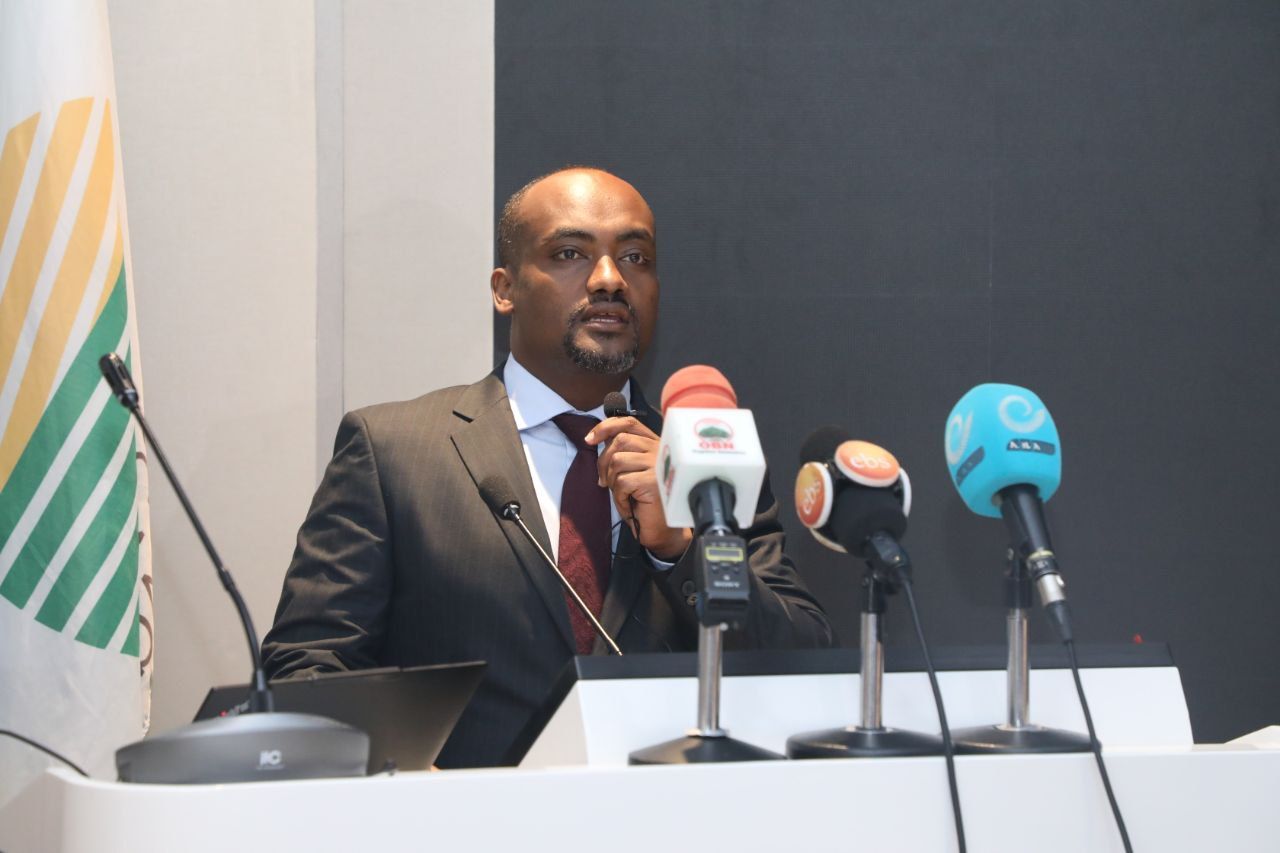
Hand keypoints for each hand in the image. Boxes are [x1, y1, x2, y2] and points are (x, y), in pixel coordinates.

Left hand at [586, 416, 692, 560]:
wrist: (662, 530)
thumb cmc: (645, 502)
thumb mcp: (632, 472)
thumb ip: (621, 453)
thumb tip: (595, 439)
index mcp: (654, 444)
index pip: (629, 423)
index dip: (606, 427)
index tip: (589, 439)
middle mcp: (659, 450)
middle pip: (619, 441)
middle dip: (603, 462)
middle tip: (604, 482)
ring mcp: (658, 465)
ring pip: (618, 460)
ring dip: (612, 482)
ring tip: (622, 495)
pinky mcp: (653, 481)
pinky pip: (622, 482)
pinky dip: (619, 497)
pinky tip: (629, 505)